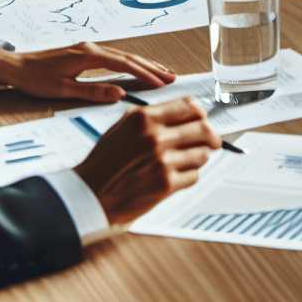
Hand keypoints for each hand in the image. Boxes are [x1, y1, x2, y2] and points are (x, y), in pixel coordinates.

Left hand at [0, 42, 177, 101]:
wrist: (14, 66)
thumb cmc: (35, 79)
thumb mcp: (62, 90)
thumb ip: (92, 92)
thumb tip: (120, 94)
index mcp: (88, 56)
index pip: (124, 64)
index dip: (145, 74)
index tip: (162, 83)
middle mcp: (91, 49)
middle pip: (129, 57)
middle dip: (152, 67)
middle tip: (172, 77)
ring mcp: (89, 49)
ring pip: (123, 56)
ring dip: (144, 64)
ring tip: (163, 72)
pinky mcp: (85, 54)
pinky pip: (115, 57)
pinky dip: (131, 63)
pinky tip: (137, 68)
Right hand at [73, 98, 220, 225]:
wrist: (90, 194)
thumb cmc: (105, 163)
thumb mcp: (123, 127)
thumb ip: (153, 117)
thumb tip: (185, 112)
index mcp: (144, 118)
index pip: (189, 106)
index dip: (200, 114)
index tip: (202, 120)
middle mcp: (155, 136)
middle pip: (203, 129)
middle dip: (210, 136)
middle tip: (212, 142)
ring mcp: (162, 160)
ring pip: (202, 154)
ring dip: (198, 158)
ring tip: (184, 161)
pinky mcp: (166, 183)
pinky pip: (194, 176)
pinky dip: (188, 176)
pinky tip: (173, 177)